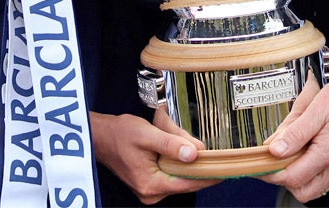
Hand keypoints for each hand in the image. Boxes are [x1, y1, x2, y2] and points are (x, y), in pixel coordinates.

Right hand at [90, 111, 219, 203]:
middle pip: (186, 179)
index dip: (209, 175)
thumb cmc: (120, 134)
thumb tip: (194, 153)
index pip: (189, 183)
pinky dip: (176, 160)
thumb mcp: (147, 134)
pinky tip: (172, 144)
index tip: (227, 168)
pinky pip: (172, 173)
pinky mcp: (151, 183)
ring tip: (177, 137)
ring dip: (184, 158)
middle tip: (197, 142)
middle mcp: (152, 193)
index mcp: (151, 185)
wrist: (101, 137)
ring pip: (180, 175)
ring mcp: (151, 190)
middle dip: (194, 160)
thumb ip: (171, 144)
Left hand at [258, 73, 328, 202]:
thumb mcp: (316, 108)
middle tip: (273, 160)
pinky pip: (323, 181)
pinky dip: (310, 174)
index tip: (258, 164)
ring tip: (289, 155)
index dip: (271, 174)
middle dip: (283, 180)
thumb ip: (295, 131)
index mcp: (328, 152)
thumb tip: (274, 150)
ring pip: (312, 189)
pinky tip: (305, 155)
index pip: (292, 178)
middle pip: (302, 191)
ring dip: (297, 178)